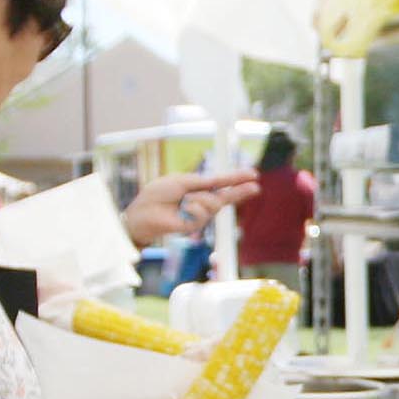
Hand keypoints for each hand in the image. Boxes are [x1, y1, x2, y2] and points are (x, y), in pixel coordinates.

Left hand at [125, 169, 260, 247]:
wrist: (143, 213)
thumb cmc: (157, 195)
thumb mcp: (180, 181)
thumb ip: (200, 181)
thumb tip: (216, 180)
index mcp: (198, 187)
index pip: (221, 182)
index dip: (236, 179)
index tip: (252, 174)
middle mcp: (202, 200)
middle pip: (226, 196)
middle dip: (240, 191)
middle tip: (255, 186)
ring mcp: (200, 213)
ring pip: (214, 203)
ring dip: (200, 199)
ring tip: (184, 201)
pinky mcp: (195, 225)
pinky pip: (202, 212)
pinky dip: (192, 208)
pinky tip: (182, 209)